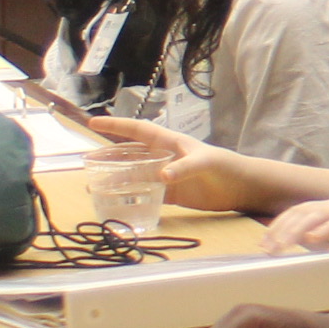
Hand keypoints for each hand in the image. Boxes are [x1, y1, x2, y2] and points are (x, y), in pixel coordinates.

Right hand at [88, 118, 257, 211]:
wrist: (242, 187)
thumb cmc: (226, 166)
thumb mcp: (206, 162)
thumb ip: (184, 168)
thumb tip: (161, 177)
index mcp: (170, 143)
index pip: (138, 130)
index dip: (116, 125)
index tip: (93, 122)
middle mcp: (164, 158)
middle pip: (131, 155)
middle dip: (110, 156)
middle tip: (86, 162)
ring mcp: (166, 177)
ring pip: (135, 176)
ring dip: (116, 180)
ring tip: (93, 187)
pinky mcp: (172, 195)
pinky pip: (145, 195)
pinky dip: (131, 199)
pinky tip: (117, 204)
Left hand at [265, 193, 328, 254]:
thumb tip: (324, 254)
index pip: (301, 213)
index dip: (281, 226)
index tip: (266, 242)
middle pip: (302, 211)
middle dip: (281, 229)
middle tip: (266, 247)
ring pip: (317, 214)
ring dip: (296, 230)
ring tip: (282, 245)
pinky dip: (325, 229)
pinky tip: (313, 240)